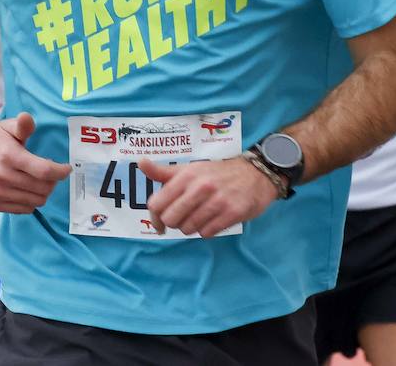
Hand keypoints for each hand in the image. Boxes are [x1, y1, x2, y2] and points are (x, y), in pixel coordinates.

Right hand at [0, 112, 70, 213]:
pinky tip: (26, 189)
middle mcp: (1, 176)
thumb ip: (22, 125)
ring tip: (37, 180)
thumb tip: (27, 119)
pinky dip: (30, 201)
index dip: (60, 171)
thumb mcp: (8, 126)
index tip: (66, 168)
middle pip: (42, 188)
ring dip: (42, 192)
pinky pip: (24, 209)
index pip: (44, 171)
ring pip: (36, 201)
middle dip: (53, 181)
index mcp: (9, 156)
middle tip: (50, 173)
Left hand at [140, 156, 276, 237]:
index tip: (160, 222)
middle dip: (174, 223)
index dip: (155, 217)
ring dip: (191, 227)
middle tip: (183, 218)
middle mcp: (200, 187)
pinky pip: (207, 233)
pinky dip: (207, 230)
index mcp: (186, 176)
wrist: (255, 174)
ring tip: (200, 217)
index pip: (157, 204)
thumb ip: (163, 172)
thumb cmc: (217, 173)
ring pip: (189, 228)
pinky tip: (213, 220)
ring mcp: (217, 201)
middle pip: (171, 219)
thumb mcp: (189, 169)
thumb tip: (140, 163)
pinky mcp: (232, 213)